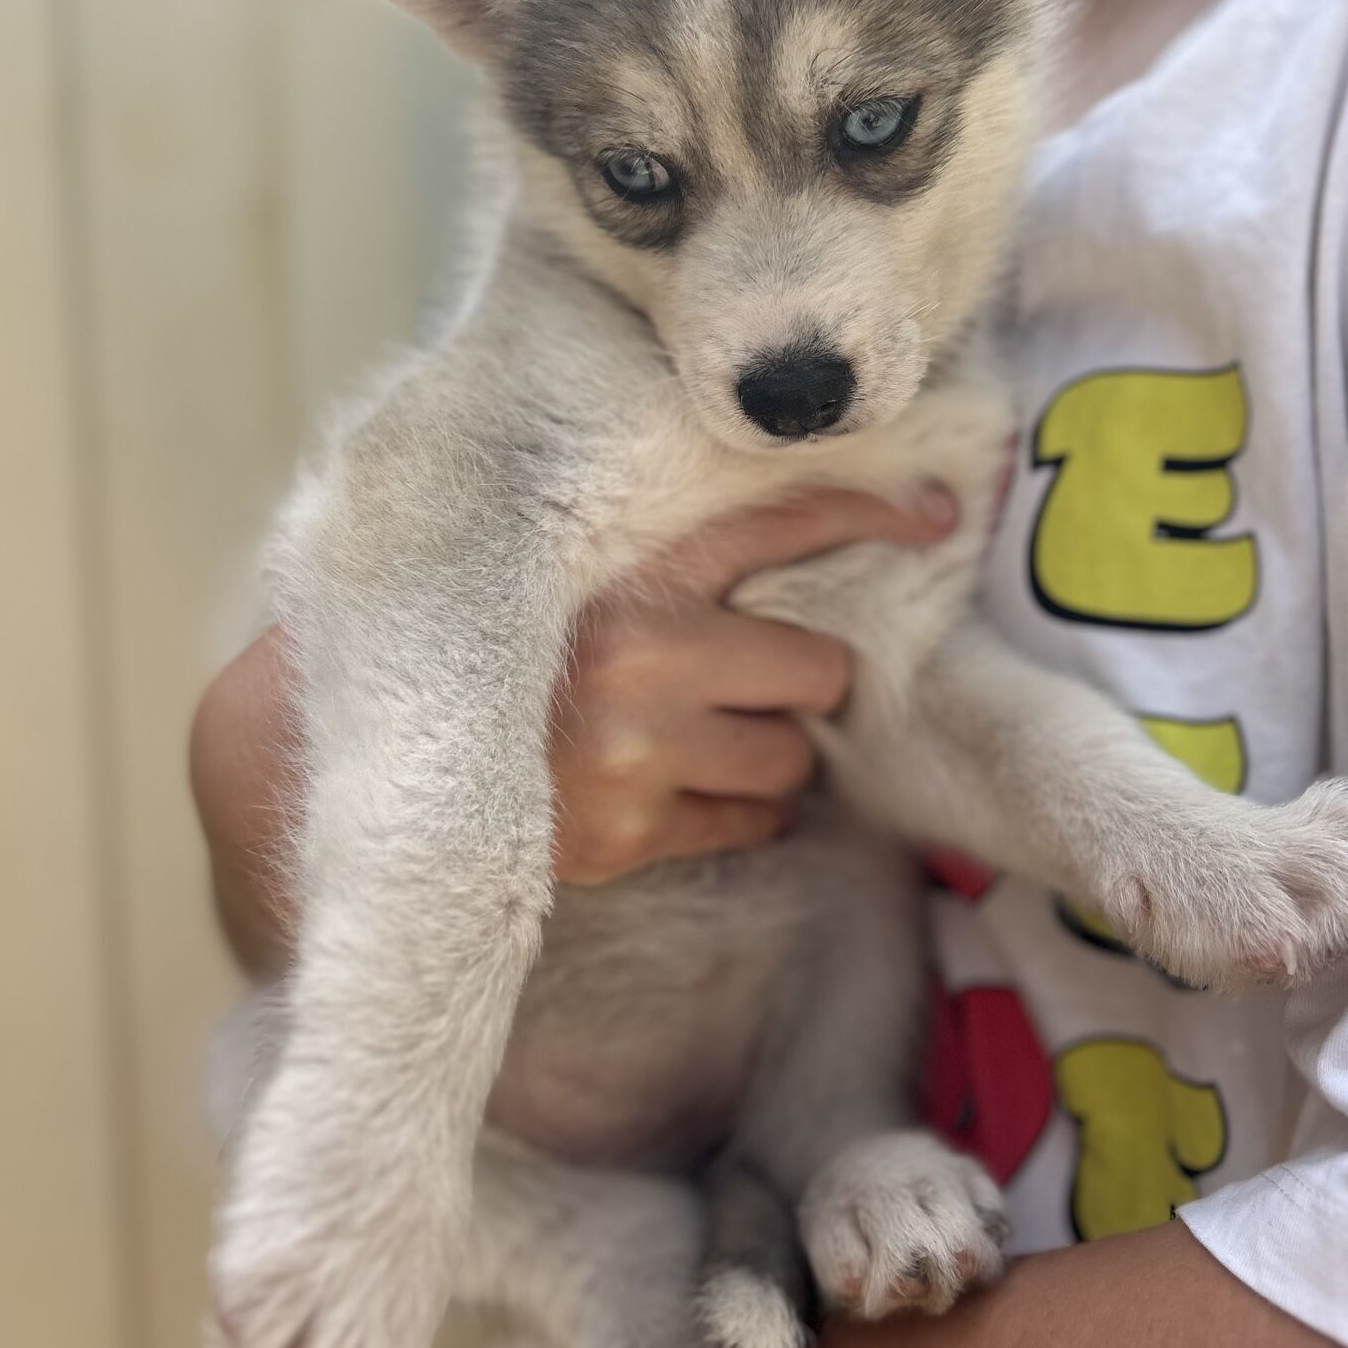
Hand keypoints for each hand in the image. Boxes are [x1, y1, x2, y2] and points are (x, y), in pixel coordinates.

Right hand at [550, 486, 958, 882]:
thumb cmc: (518, 656)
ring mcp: (636, 749)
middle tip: (749, 681)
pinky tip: (685, 790)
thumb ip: (675, 558)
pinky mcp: (627, 832)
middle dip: (799, 682)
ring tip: (701, 738)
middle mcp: (642, 652)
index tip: (938, 517)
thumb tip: (810, 538)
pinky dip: (738, 811)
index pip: (782, 522)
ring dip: (768, 752)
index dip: (870, 515)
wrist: (409, 758)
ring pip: (790, 755)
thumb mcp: (582, 577)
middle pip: (817, 668)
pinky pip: (750, 822)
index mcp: (631, 571)